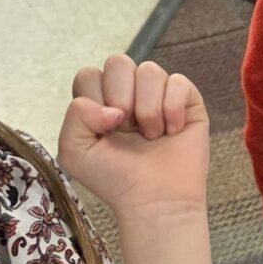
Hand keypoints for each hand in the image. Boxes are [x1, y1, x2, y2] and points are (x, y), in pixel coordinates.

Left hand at [57, 55, 208, 222]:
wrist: (154, 201)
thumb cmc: (114, 179)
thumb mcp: (75, 151)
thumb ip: (76, 116)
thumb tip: (114, 108)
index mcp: (99, 102)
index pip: (90, 75)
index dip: (95, 99)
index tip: (104, 129)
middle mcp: (128, 94)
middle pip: (118, 62)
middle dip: (121, 98)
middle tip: (127, 129)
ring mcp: (158, 95)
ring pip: (149, 69)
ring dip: (148, 109)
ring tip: (151, 136)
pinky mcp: (187, 101)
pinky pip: (178, 82)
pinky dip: (173, 110)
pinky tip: (172, 132)